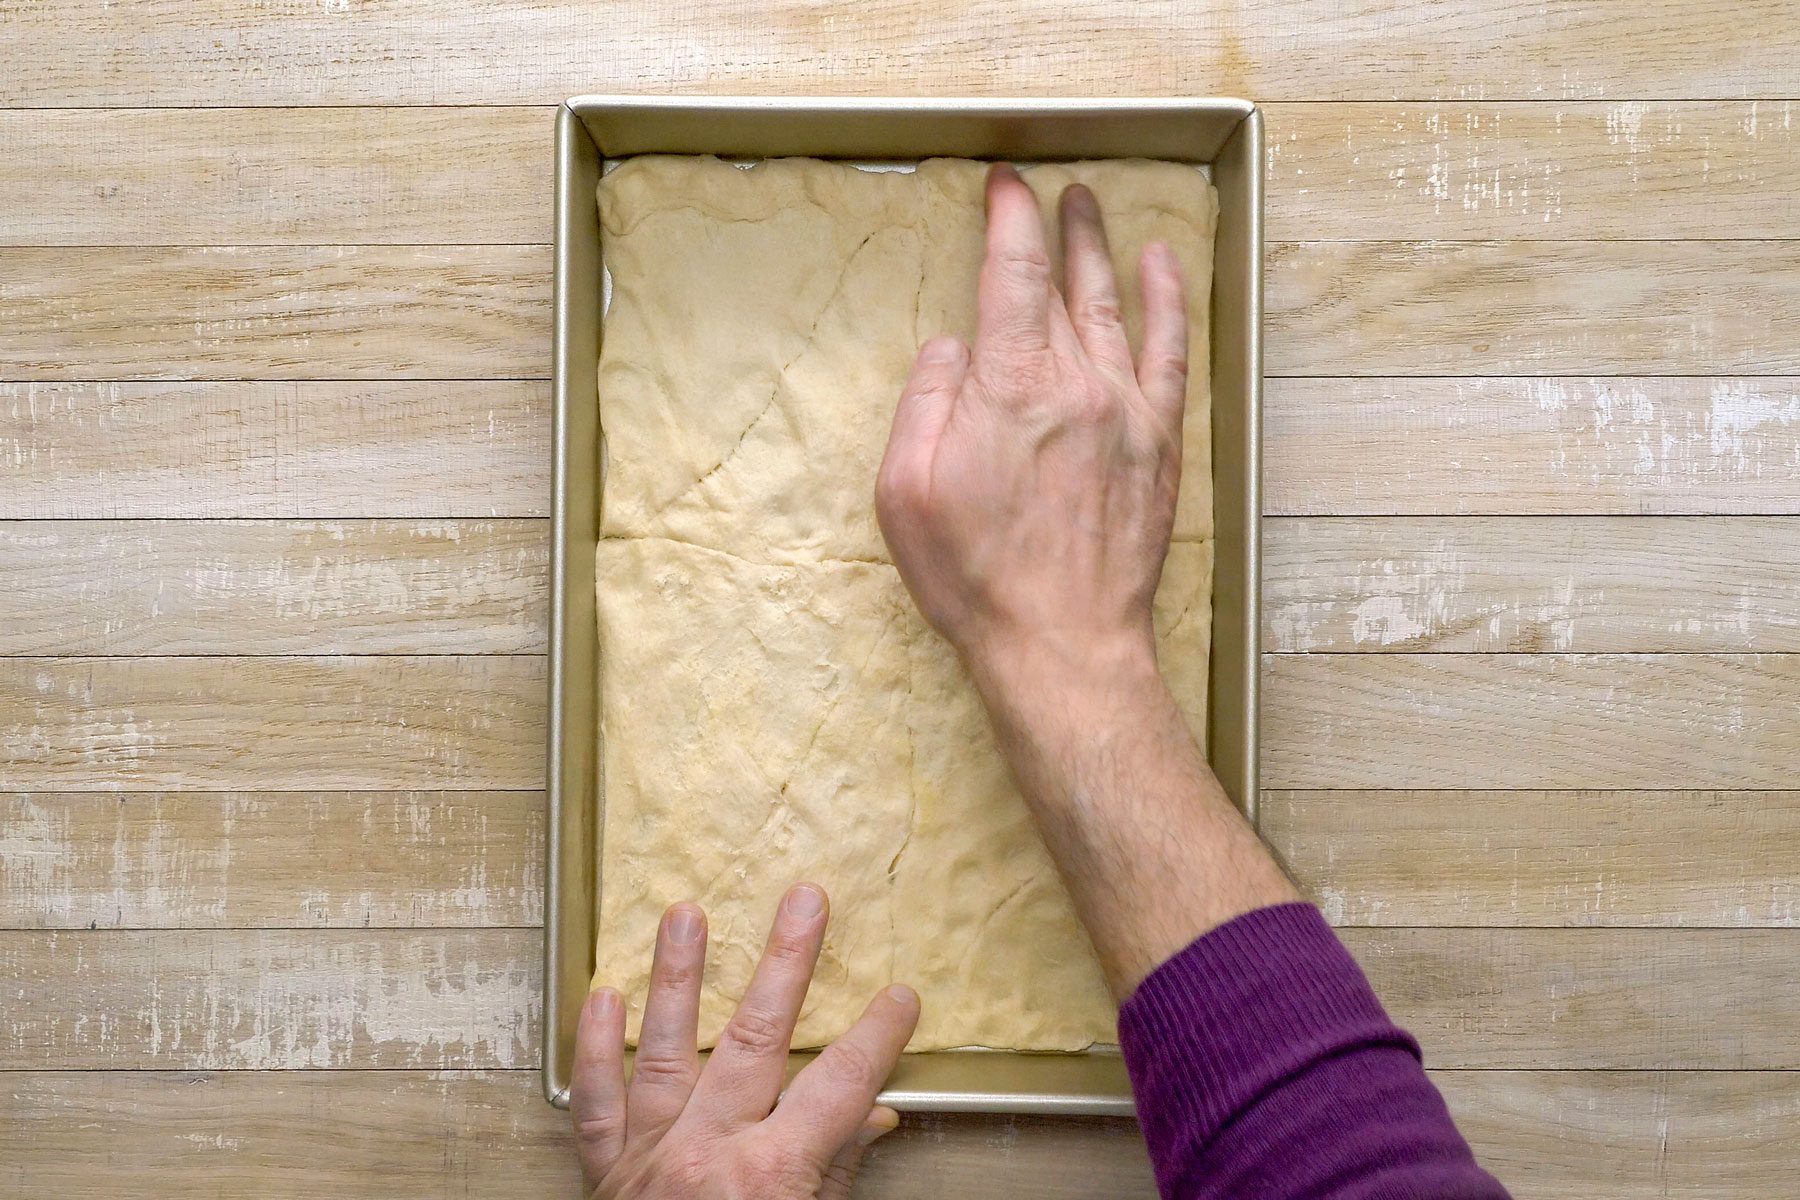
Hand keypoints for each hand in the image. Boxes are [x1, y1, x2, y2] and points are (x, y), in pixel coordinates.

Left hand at [572, 883, 920, 1198]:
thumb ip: (836, 1177)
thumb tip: (873, 1118)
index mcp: (768, 1179)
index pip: (840, 1089)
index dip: (877, 1039)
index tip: (902, 995)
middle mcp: (706, 1156)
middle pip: (757, 1040)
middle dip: (788, 964)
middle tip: (806, 899)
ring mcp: (649, 1161)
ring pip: (664, 1052)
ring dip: (677, 978)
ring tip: (684, 913)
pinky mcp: (605, 1177)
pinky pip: (596, 1105)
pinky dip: (593, 1049)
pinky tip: (601, 995)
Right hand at [876, 163, 1188, 693]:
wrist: (1062, 644)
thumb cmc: (974, 577)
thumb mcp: (905, 490)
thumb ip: (925, 401)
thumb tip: (952, 347)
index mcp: (1011, 385)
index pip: (1013, 272)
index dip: (1008, 220)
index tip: (1003, 188)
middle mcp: (1078, 382)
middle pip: (1067, 282)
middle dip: (1053, 228)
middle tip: (1045, 194)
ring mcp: (1127, 410)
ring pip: (1116, 306)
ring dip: (1101, 251)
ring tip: (1091, 211)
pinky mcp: (1160, 444)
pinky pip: (1169, 352)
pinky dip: (1168, 302)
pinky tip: (1162, 268)